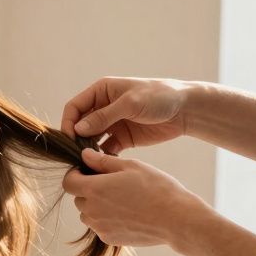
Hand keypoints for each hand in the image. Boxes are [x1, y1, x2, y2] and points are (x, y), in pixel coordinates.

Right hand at [61, 77, 194, 153]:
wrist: (186, 110)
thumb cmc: (160, 97)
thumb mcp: (130, 103)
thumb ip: (103, 116)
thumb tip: (78, 129)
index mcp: (102, 91)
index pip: (74, 107)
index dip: (68, 122)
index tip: (70, 138)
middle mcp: (103, 107)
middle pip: (79, 124)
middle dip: (76, 138)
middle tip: (78, 153)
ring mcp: (111, 124)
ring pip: (90, 139)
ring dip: (87, 149)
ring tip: (89, 160)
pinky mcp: (121, 138)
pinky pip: (104, 149)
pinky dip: (101, 157)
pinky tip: (103, 164)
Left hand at [62, 149, 211, 250]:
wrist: (176, 219)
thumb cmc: (157, 188)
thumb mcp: (131, 166)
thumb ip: (103, 161)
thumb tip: (84, 155)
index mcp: (94, 189)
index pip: (68, 182)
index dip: (75, 175)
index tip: (87, 171)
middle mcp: (91, 210)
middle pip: (79, 198)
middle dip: (89, 190)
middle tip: (112, 184)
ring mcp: (99, 226)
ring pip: (88, 213)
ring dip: (97, 205)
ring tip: (122, 199)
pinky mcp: (108, 238)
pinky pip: (100, 226)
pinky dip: (107, 219)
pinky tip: (128, 213)